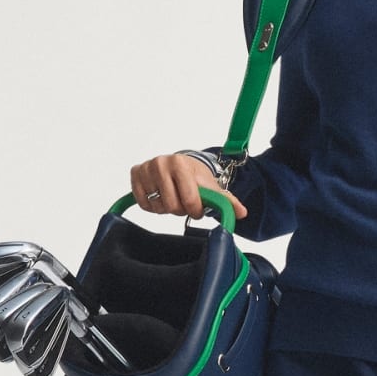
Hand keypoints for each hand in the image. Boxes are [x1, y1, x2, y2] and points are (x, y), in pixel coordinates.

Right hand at [126, 153, 248, 221]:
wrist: (180, 164)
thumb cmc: (195, 177)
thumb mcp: (211, 187)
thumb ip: (226, 201)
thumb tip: (241, 213)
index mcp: (180, 164)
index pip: (188, 200)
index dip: (195, 210)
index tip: (198, 208)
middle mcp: (160, 163)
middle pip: (171, 206)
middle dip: (181, 209)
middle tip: (184, 202)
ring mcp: (146, 168)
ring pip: (156, 206)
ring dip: (166, 208)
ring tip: (173, 198)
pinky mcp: (135, 174)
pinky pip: (143, 203)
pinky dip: (152, 205)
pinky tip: (160, 197)